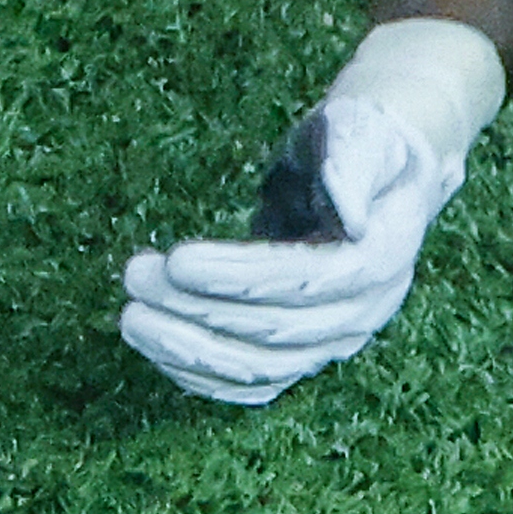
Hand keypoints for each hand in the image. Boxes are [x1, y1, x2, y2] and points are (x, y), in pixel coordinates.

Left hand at [116, 92, 467, 405]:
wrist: (377, 171)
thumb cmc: (364, 139)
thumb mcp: (364, 132)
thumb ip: (355, 164)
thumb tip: (352, 215)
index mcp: (381, 260)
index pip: (303, 283)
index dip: (238, 279)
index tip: (177, 261)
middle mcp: (362, 313)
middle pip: (273, 330)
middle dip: (197, 309)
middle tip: (135, 275)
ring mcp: (334, 339)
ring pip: (260, 368)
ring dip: (190, 350)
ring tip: (131, 318)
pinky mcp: (307, 350)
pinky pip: (254, 381)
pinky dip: (205, 376)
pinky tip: (158, 350)